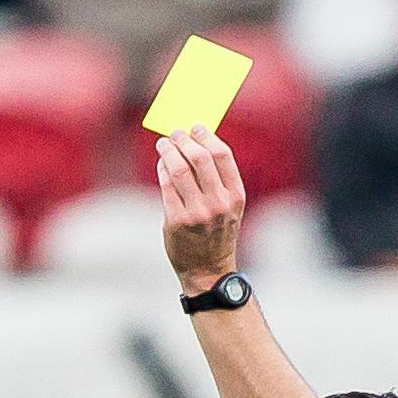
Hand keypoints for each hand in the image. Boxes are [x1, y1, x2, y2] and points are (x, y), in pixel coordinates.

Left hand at [157, 125, 246, 291]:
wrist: (208, 270)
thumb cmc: (216, 234)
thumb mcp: (228, 207)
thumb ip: (218, 179)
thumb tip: (196, 144)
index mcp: (235, 195)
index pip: (222, 155)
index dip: (207, 136)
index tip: (196, 127)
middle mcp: (218, 203)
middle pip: (199, 158)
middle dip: (185, 140)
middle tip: (176, 133)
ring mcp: (197, 213)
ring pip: (180, 169)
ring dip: (169, 151)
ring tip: (164, 144)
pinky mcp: (177, 221)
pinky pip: (167, 186)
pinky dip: (162, 169)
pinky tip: (161, 163)